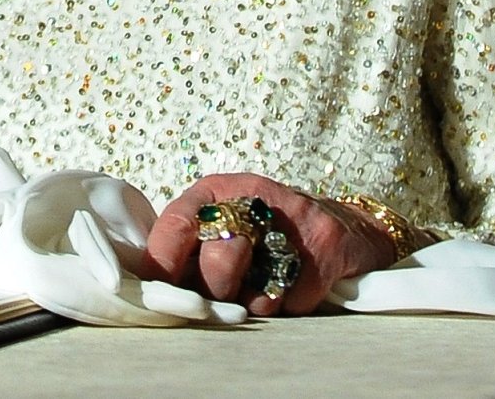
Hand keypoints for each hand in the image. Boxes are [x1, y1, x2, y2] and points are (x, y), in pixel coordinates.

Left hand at [144, 173, 397, 315]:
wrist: (340, 226)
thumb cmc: (266, 230)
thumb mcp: (223, 219)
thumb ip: (189, 244)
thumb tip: (153, 286)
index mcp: (216, 190)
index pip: (175, 223)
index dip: (163, 266)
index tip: (160, 294)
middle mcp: (252, 194)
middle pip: (217, 261)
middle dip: (218, 292)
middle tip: (224, 295)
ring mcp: (293, 216)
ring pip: (255, 288)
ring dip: (254, 303)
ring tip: (261, 289)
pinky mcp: (325, 244)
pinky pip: (292, 299)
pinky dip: (288, 304)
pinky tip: (292, 286)